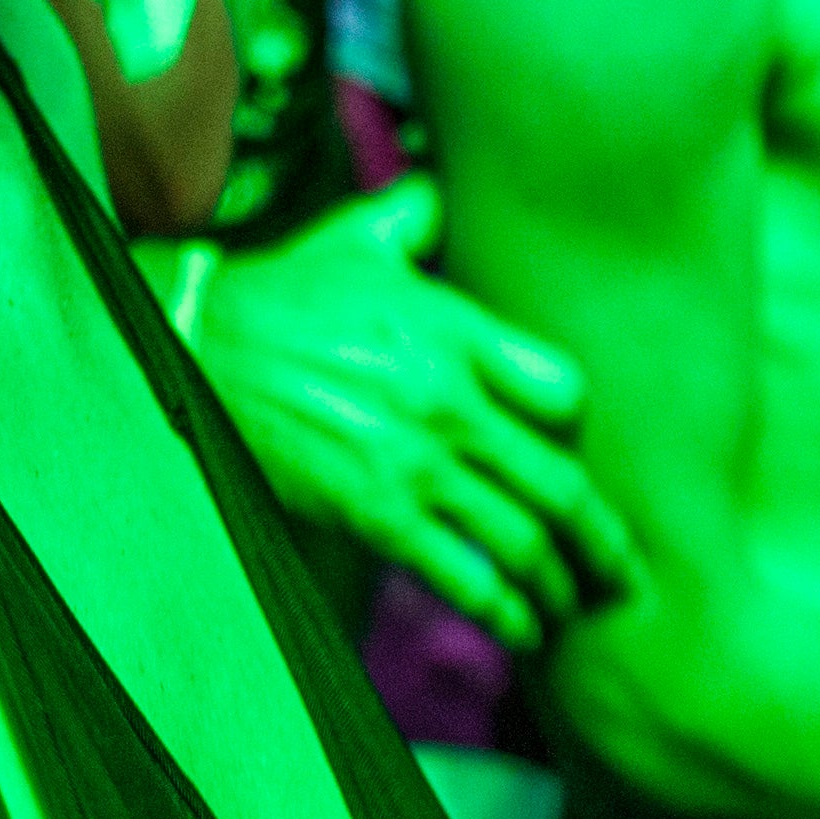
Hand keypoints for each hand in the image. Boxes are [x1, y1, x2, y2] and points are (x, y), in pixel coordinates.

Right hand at [192, 182, 633, 648]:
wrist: (201, 345)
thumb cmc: (288, 291)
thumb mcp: (361, 239)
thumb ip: (417, 215)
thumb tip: (442, 189)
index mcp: (458, 329)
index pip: (567, 393)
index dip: (580, 428)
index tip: (576, 452)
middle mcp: (451, 400)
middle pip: (562, 486)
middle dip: (600, 542)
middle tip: (617, 571)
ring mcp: (415, 462)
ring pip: (521, 542)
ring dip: (555, 586)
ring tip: (566, 607)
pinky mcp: (375, 512)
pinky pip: (461, 577)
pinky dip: (500, 612)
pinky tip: (518, 630)